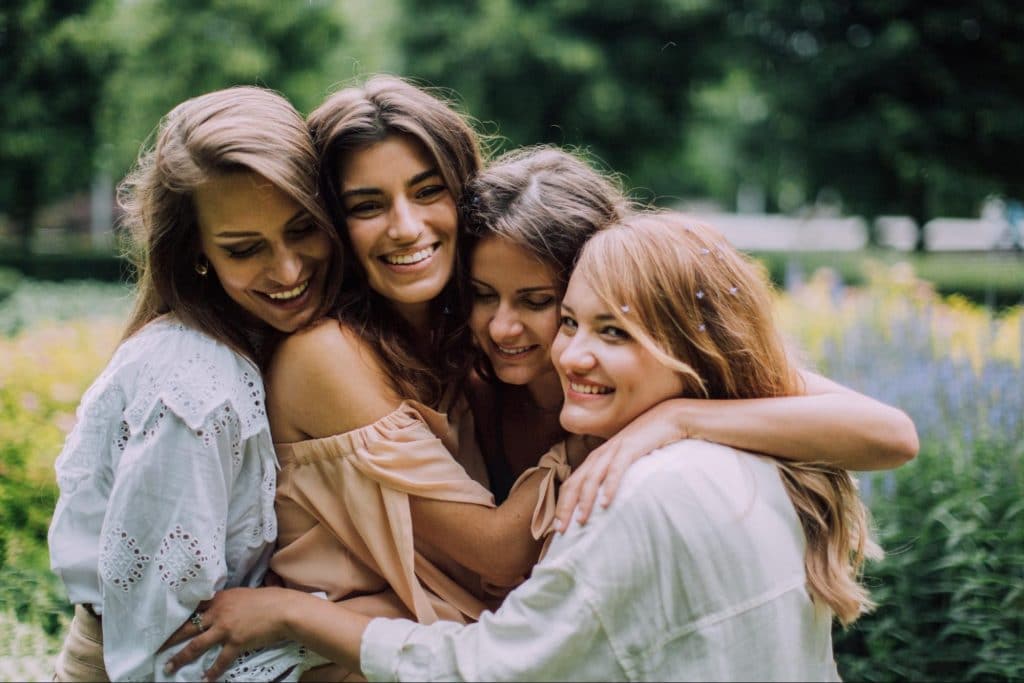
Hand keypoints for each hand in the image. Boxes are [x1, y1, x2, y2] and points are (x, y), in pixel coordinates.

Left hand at [163, 587, 291, 680]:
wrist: (284, 610)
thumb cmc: (269, 600)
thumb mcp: (243, 595)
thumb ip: (229, 602)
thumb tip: (221, 609)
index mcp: (220, 599)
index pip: (194, 608)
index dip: (179, 616)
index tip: (166, 623)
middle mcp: (218, 612)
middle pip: (187, 627)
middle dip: (170, 638)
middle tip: (157, 647)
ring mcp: (225, 628)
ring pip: (196, 645)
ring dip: (180, 658)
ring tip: (169, 667)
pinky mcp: (235, 642)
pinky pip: (220, 660)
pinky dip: (212, 671)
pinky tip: (205, 679)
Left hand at [554, 400, 687, 530]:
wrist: (668, 418)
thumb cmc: (647, 443)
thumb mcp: (626, 462)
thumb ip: (614, 476)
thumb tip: (607, 503)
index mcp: (597, 459)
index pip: (572, 484)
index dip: (562, 505)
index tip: (557, 527)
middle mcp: (600, 454)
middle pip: (575, 482)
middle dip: (565, 507)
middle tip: (560, 530)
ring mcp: (613, 450)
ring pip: (592, 478)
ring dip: (584, 501)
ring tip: (581, 521)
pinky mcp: (630, 448)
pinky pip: (616, 469)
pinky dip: (609, 486)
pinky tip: (606, 503)